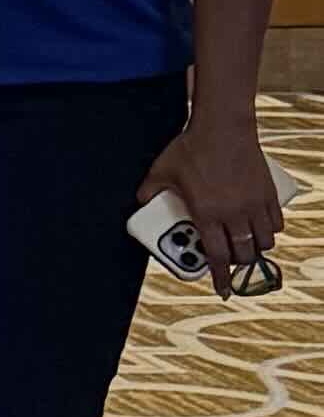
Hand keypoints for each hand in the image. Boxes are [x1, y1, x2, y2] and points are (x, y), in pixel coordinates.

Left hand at [148, 114, 284, 291]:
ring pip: (263, 242)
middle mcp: (233, 214)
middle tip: (231, 261)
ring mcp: (254, 204)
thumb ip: (149, 190)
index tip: (223, 290)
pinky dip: (270, 231)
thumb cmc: (190, 147)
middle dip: (237, 264)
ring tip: (246, 245)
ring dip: (255, 249)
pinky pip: (275, 223)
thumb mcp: (161, 170)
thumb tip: (141, 202)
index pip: (216, 256)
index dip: (220, 277)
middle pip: (243, 254)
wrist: (222, 126)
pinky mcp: (268, 193)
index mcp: (207, 214)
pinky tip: (262, 228)